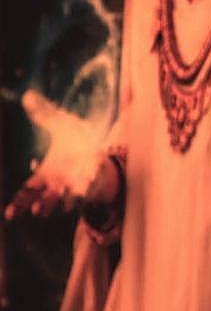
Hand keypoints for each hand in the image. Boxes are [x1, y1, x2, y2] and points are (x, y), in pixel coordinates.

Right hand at [3, 91, 110, 220]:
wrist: (101, 143)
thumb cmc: (74, 138)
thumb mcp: (60, 123)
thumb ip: (44, 113)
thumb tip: (28, 94)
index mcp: (44, 173)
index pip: (27, 192)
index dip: (17, 203)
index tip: (9, 215)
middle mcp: (57, 184)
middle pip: (44, 200)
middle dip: (41, 205)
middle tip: (38, 208)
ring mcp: (74, 186)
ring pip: (64, 202)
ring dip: (61, 205)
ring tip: (58, 206)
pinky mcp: (91, 184)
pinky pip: (87, 191)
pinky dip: (84, 192)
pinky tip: (85, 186)